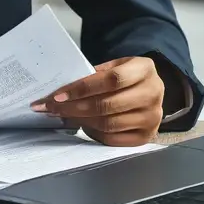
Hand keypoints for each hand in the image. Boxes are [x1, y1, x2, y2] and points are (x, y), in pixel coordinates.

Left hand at [30, 55, 164, 146]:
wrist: (151, 89)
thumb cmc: (127, 75)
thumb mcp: (116, 65)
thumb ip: (94, 74)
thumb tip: (62, 89)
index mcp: (144, 70)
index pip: (111, 80)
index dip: (82, 88)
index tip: (58, 94)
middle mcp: (152, 94)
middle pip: (107, 105)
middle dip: (74, 107)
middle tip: (51, 108)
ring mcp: (151, 118)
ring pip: (108, 124)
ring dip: (80, 121)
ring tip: (61, 115)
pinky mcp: (146, 136)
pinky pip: (112, 138)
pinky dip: (92, 133)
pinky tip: (79, 124)